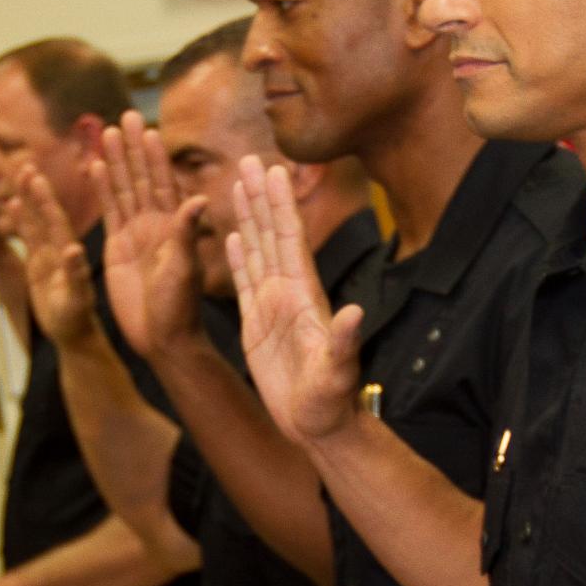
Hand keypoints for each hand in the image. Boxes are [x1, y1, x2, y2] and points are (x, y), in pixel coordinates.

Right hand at [8, 167, 95, 349]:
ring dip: (29, 201)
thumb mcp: (79, 300)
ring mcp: (51, 257)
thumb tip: (72, 250)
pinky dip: (22, 222)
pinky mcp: (41, 266)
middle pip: (47, 216)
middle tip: (25, 167)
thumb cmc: (79, 322)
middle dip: (37, 192)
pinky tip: (12, 205)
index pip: (57, 222)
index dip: (46, 200)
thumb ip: (76, 275)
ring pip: (37, 224)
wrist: (75, 337)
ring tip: (19, 176)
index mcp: (72, 256)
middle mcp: (62, 251)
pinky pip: (30, 239)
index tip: (35, 177)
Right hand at [98, 114, 207, 357]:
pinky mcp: (118, 247)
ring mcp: (137, 234)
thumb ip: (186, 232)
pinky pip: (110, 212)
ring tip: (107, 133)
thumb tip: (199, 198)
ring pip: (124, 189)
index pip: (163, 182)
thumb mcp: (184, 268)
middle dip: (133, 148)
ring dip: (116, 161)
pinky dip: (103, 189)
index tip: (147, 128)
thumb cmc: (180, 307)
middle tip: (124, 116)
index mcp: (176, 226)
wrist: (162, 337)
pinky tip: (95, 166)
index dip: (155, 156)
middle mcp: (157, 224)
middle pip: (142, 177)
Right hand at [227, 158, 365, 445]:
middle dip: (261, 196)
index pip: (291, 240)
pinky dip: (239, 256)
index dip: (282, 204)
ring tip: (237, 183)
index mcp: (305, 296)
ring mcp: (274, 307)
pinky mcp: (259, 325)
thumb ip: (344, 343)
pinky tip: (231, 236)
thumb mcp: (337, 374)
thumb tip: (355, 313)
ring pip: (258, 251)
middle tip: (249, 159)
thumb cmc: (330, 404)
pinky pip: (246, 282)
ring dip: (248, 217)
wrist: (320, 427)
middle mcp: (290, 293)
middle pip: (273, 233)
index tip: (273, 169)